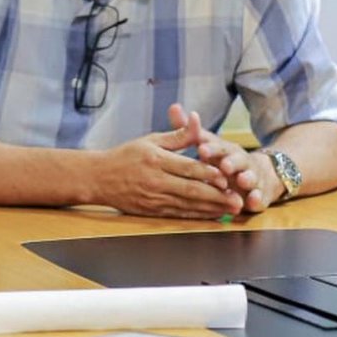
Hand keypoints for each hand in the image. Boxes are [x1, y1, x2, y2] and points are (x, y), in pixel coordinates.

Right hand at [94, 122, 242, 218]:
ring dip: (212, 209)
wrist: (98, 178)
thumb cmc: (125, 156)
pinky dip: (197, 216)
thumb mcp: (150, 140)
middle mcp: (155, 180)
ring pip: (188, 205)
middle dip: (217, 196)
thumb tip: (197, 120)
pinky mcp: (151, 210)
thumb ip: (177, 135)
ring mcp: (153, 198)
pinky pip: (178, 214)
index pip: (187, 168)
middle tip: (237, 199)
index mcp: (155, 159)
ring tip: (231, 209)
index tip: (227, 177)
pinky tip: (211, 215)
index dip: (209, 174)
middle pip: (191, 189)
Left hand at [168, 103, 283, 212]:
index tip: (201, 150)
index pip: (218, 147)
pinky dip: (257, 200)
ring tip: (242, 180)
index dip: (210, 148)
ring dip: (247, 179)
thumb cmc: (223, 158)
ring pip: (250, 177)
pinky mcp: (259, 195)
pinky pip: (259, 198)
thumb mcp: (208, 144)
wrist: (259, 173)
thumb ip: (191, 130)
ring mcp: (252, 177)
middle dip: (231, 162)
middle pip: (237, 160)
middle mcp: (240, 161)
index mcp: (225, 150)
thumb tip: (173, 106)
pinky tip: (253, 202)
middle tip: (224, 165)